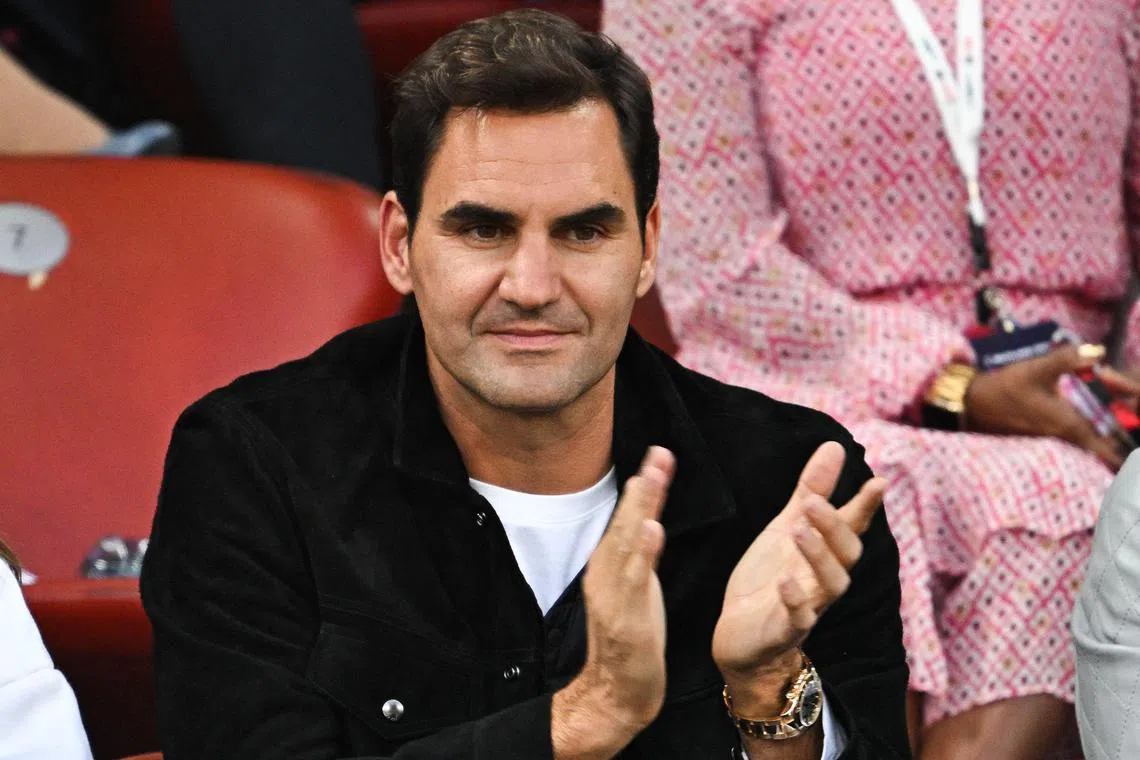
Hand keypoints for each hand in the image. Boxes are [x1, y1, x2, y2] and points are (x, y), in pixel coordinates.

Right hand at [552, 447, 674, 759]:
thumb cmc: (629, 638)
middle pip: (626, 521)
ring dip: (640, 508)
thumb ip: (637, 553)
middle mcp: (606, 573)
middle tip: (659, 452)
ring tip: (651, 478)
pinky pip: (635, 579)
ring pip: (627, 543)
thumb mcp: (634, 586)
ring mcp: (613, 594)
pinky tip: (651, 529)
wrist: (614, 691)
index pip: (628, 517)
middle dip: (644, 486)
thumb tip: (645, 517)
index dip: (644, 486)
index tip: (659, 454)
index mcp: (609, 564)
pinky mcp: (625, 617)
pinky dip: (642, 552)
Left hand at [711, 442, 885, 714]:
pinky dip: (795, 600)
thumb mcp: (786, 528)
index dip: (865, 506)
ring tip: (799, 530)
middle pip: (846, 554)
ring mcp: (808, 606)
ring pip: (831, 585)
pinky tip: (786, 581)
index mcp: (824, 553)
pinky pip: (798, 618)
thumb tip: (835, 446)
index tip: (879, 482)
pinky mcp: (785, 630)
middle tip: (811, 501)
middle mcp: (823, 579)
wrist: (742, 636)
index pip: (852, 526)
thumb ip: (811, 489)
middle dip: (834, 527)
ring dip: (818, 556)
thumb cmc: (769, 578)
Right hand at [964, 345, 1139, 469]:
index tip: (1128, 460)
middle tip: (1121, 450)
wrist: (969, 403)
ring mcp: (1043, 442)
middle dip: (1107, 448)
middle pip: (1089, 448)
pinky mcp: (1031, 440)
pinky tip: (1071, 433)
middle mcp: (1057, 438)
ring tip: (1104, 443)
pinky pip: (1060, 446)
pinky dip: (1071, 443)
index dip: (1117, 453)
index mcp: (1065, 424)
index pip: (1100, 445)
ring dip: (1089, 446)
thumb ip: (1069, 358)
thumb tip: (1097, 351)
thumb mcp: (1038, 369)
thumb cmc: (1005, 387)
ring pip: (1074, 448)